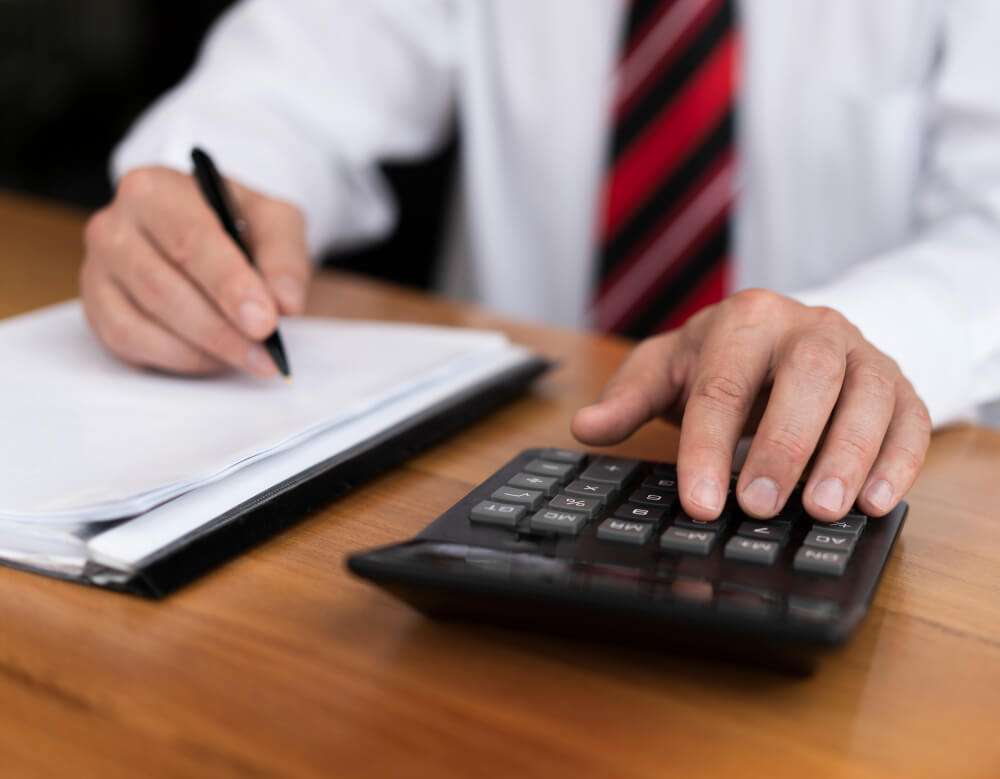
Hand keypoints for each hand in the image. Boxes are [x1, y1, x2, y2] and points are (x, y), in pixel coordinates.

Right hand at [81, 166, 310, 377]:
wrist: (203, 230)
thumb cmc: (235, 223)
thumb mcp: (273, 222)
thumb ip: (284, 257)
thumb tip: (285, 304)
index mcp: (154, 190)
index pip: (190, 241)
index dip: (229, 286)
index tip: (265, 322)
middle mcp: (113, 226)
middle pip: (162, 288)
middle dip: (221, 329)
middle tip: (265, 354)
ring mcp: (97, 270)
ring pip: (142, 323)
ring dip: (203, 350)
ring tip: (250, 358)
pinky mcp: (96, 309)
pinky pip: (129, 344)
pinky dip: (177, 359)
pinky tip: (214, 358)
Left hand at [572, 289, 930, 520]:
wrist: (788, 335)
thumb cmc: (721, 360)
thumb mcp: (668, 369)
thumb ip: (628, 399)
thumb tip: (586, 427)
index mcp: (746, 319)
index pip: (723, 384)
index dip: (709, 447)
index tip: (698, 502)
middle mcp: (810, 327)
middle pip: (806, 378)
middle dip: (783, 445)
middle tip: (758, 507)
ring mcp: (860, 352)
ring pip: (867, 395)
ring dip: (848, 455)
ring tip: (822, 510)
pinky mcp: (899, 383)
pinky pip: (911, 417)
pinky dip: (898, 460)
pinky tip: (873, 502)